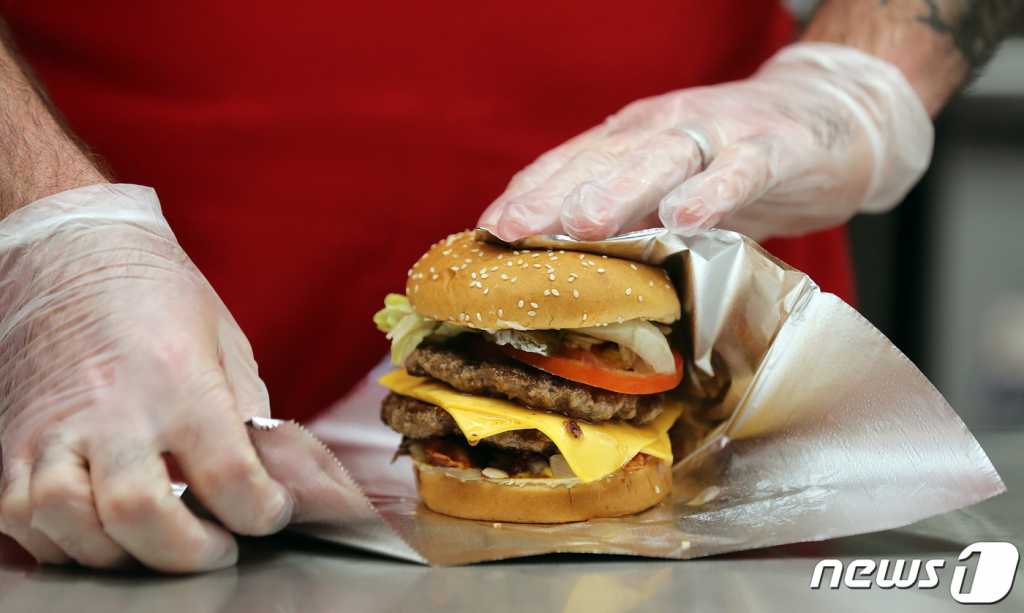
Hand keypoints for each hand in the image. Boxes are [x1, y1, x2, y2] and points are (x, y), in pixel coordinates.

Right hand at [0, 184, 292, 572]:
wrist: (73, 251)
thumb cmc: (158, 295)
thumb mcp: (226, 343)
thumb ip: (247, 417)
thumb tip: (278, 478)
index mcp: (179, 377)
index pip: (227, 475)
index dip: (261, 511)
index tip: (270, 512)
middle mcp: (112, 406)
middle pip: (140, 512)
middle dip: (188, 552)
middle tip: (218, 547)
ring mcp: (53, 426)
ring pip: (68, 523)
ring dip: (121, 553)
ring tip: (159, 541)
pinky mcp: (12, 438)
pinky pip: (20, 517)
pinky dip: (61, 541)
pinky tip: (100, 531)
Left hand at [480, 43, 933, 242]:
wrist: (832, 117)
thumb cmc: (734, 162)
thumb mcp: (669, 186)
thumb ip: (625, 217)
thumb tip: (563, 270)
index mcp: (632, 139)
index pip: (569, 165)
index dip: (527, 195)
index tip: (486, 233)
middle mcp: (666, 129)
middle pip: (601, 161)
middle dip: (553, 196)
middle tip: (514, 232)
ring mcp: (721, 134)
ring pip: (662, 158)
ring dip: (620, 189)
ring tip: (582, 223)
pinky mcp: (777, 147)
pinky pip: (742, 168)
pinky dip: (714, 190)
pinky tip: (687, 217)